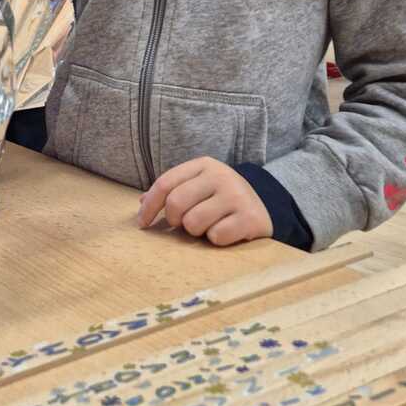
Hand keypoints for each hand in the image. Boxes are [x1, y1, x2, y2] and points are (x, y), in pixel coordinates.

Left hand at [137, 157, 272, 245]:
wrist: (265, 206)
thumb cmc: (220, 199)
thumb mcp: (198, 187)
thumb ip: (171, 191)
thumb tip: (141, 203)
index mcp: (203, 165)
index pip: (165, 183)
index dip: (149, 206)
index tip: (143, 223)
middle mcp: (221, 176)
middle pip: (176, 203)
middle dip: (174, 220)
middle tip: (183, 224)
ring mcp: (237, 196)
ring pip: (194, 222)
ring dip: (196, 231)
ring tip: (207, 226)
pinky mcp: (250, 218)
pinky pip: (216, 236)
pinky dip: (216, 239)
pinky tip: (226, 231)